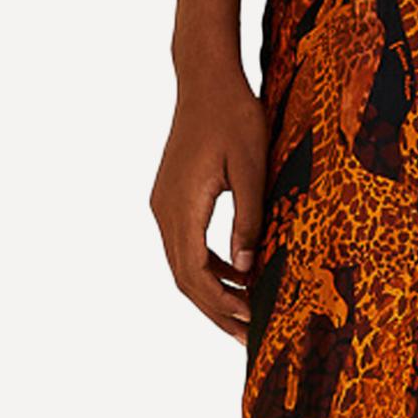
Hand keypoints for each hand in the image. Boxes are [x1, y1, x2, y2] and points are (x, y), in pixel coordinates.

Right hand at [152, 53, 266, 343]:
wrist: (206, 78)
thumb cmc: (234, 116)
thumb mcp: (251, 167)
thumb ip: (248, 218)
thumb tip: (247, 268)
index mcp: (180, 207)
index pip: (195, 275)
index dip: (223, 304)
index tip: (253, 323)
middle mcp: (164, 211)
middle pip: (185, 279)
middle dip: (217, 311)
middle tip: (250, 338)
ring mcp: (164, 205)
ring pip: (183, 265)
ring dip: (213, 293)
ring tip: (246, 315)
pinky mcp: (172, 197)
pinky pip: (186, 245)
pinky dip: (210, 268)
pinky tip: (238, 276)